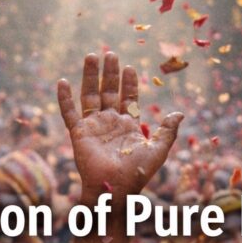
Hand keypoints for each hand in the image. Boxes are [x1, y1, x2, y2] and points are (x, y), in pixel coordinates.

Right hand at [57, 53, 181, 205]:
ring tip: (91, 56)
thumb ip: (168, 131)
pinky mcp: (79, 133)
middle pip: (109, 91)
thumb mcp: (159, 149)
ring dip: (89, 76)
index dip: (129, 83)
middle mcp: (110, 123)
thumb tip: (179, 113)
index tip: (130, 67)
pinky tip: (62, 82)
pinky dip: (64, 98)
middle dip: (109, 73)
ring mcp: (93, 127)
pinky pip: (69, 113)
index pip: (128, 98)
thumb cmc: (138, 173)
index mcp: (128, 126)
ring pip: (90, 95)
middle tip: (109, 53)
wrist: (115, 188)